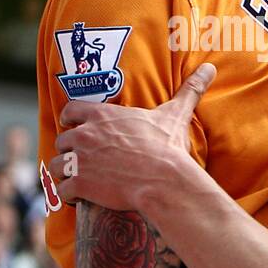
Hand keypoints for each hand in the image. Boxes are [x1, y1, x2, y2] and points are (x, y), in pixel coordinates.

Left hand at [50, 64, 216, 212]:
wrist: (163, 180)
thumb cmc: (167, 147)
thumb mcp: (175, 115)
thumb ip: (189, 90)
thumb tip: (210, 68)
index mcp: (102, 116)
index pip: (71, 110)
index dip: (71, 120)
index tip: (74, 126)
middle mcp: (85, 135)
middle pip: (61, 140)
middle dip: (69, 150)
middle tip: (81, 160)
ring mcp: (80, 160)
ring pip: (57, 166)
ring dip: (64, 173)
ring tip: (76, 180)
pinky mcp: (80, 185)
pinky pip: (62, 190)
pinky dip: (68, 196)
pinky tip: (78, 198)